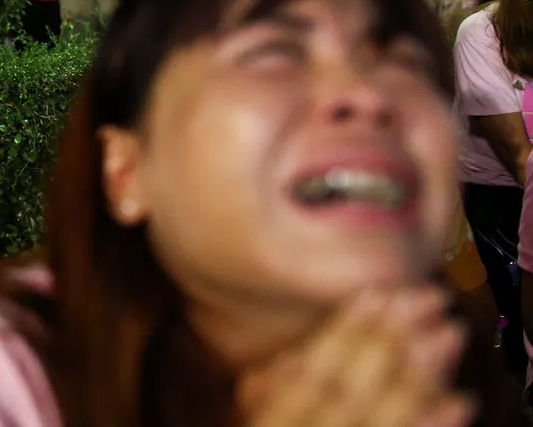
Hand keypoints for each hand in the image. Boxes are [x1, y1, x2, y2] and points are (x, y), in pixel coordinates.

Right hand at [240, 287, 472, 426]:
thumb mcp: (247, 426)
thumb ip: (260, 404)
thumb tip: (286, 363)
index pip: (304, 378)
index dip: (338, 335)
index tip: (373, 293)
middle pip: (346, 395)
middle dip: (386, 343)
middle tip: (425, 298)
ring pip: (378, 423)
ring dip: (416, 377)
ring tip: (449, 334)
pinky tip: (460, 400)